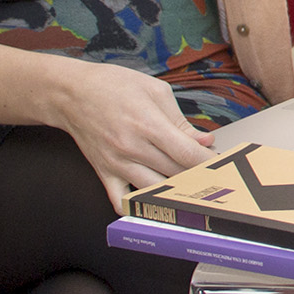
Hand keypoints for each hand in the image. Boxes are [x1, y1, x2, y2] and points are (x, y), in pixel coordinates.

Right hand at [50, 59, 215, 213]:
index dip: (208, 162)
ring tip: (191, 186)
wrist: (71, 94)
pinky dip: (138, 207)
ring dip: (175, 191)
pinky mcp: (103, 173)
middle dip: (198, 175)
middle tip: (213, 174)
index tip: (222, 165)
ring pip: (154, 191)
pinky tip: (155, 203)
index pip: (186, 153)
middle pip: (174, 173)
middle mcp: (132, 148)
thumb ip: (181, 120)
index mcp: (148, 124)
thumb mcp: (155, 91)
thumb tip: (204, 141)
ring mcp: (116, 164)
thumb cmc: (115, 86)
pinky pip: (121, 200)